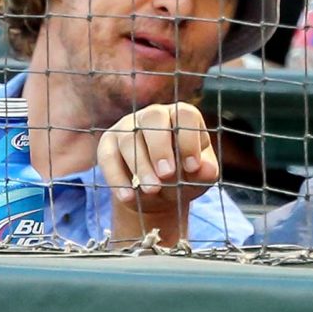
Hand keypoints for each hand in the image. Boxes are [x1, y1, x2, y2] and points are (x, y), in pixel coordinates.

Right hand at [97, 103, 219, 243]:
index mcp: (181, 117)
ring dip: (140, 166)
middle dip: (160, 147)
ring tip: (152, 190)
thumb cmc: (183, 177)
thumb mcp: (199, 177)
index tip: (193, 167)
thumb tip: (204, 168)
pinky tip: (128, 196)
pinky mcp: (107, 144)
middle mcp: (154, 115)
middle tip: (167, 175)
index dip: (189, 139)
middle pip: (154, 118)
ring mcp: (128, 127)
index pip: (185, 115)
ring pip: (129, 138)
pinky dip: (117, 178)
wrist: (157, 194)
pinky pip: (108, 157)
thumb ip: (204, 172)